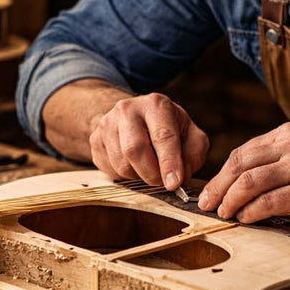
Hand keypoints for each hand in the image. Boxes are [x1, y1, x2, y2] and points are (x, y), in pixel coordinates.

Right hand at [89, 93, 208, 189]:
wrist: (134, 116)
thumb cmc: (167, 128)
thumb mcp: (190, 134)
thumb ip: (193, 154)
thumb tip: (181, 177)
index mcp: (155, 104)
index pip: (163, 136)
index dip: (169, 163)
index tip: (174, 184)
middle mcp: (127, 109)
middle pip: (135, 150)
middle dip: (151, 174)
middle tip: (162, 183)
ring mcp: (107, 124)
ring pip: (121, 164)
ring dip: (139, 177)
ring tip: (149, 169)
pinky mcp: (95, 140)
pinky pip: (110, 170)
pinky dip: (125, 176)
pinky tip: (134, 166)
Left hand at [197, 122, 289, 228]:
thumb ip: (277, 161)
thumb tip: (237, 183)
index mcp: (289, 133)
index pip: (243, 152)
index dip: (221, 174)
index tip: (210, 191)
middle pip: (240, 164)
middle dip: (218, 187)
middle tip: (207, 205)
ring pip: (250, 182)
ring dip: (231, 201)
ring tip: (224, 214)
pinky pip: (269, 202)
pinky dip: (252, 212)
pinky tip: (247, 219)